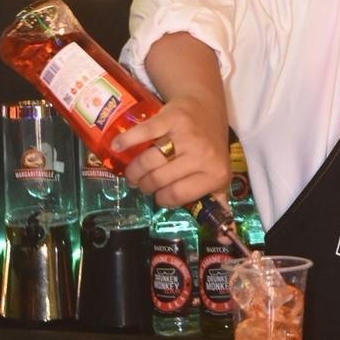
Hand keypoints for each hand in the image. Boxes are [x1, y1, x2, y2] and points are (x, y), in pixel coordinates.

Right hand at [111, 93, 230, 208]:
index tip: (157, 195)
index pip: (177, 196)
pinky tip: (117, 147)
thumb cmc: (210, 144)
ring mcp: (187, 135)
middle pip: (159, 180)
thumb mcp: (219, 174)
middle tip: (140, 184)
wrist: (205, 105)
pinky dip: (127, 141)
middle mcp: (203, 155)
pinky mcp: (172, 118)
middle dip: (144, 185)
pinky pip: (144, 133)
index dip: (162, 198)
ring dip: (133, 171)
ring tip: (131, 173)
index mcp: (215, 173)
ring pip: (148, 161)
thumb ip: (217, 201)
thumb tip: (223, 235)